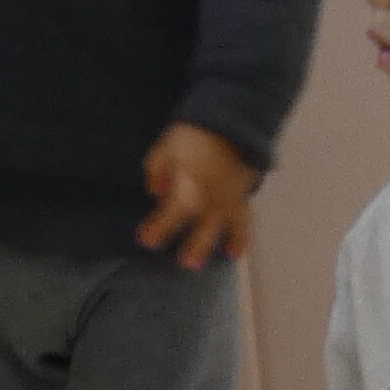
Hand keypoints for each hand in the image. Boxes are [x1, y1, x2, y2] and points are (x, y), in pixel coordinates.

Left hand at [138, 121, 256, 266]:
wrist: (230, 124)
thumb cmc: (194, 136)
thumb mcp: (167, 146)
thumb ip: (157, 169)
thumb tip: (155, 192)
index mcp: (191, 180)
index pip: (174, 209)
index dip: (160, 226)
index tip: (145, 239)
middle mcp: (211, 194)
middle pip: (201, 224)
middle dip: (191, 244)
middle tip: (182, 262)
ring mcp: (228, 198)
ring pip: (222, 227)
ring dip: (211, 246)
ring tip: (197, 265)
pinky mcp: (241, 198)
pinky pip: (244, 222)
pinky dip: (241, 239)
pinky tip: (234, 254)